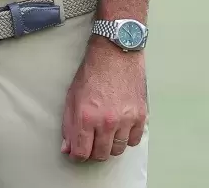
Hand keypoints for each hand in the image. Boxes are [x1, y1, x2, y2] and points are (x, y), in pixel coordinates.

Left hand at [61, 39, 147, 161]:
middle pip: (101, 154)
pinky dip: (127, 138)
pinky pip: (134, 140)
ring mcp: (126, 120)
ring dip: (110, 145)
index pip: (81, 152)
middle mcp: (107, 121)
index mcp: (86, 116)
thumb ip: (69, 124)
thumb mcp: (72, 96)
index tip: (77, 152)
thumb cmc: (92, 72)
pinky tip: (120, 128)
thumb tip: (68, 147)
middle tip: (91, 142)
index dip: (77, 155)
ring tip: (105, 133)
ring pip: (118, 150)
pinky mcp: (140, 116)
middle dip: (93, 152)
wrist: (115, 54)